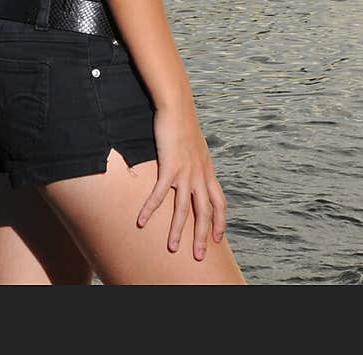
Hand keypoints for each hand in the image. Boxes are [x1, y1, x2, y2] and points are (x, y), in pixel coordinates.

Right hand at [136, 94, 227, 260]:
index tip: (218, 239)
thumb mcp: (197, 146)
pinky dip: (150, 209)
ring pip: (184, 209)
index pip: (220, 203)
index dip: (220, 222)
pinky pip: (160, 194)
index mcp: (208, 171)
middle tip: (198, 256)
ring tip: (172, 248)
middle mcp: (201, 175)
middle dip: (202, 237)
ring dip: (178, 230)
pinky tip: (142, 221)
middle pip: (205, 212)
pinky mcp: (170, 166)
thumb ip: (198, 162)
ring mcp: (187, 172)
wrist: (177, 106)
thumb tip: (194, 170)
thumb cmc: (184, 124)